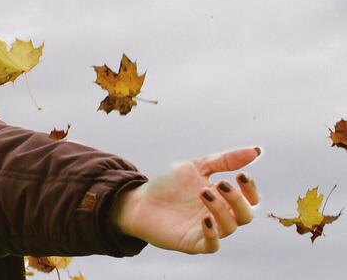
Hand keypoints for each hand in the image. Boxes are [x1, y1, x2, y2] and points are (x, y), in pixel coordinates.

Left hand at [110, 146, 261, 253]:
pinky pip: (212, 245)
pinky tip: (204, 219)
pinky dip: (212, 234)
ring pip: (230, 228)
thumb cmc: (168, 185)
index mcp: (223, 199)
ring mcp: (207, 230)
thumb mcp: (196, 167)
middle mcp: (220, 216)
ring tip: (204, 192)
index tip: (241, 175)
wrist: (138, 201)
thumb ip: (224, 160)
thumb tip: (256, 151)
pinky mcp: (192, 243)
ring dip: (221, 210)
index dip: (251, 188)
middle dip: (238, 199)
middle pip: (246, 215)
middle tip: (222, 183)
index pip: (250, 199)